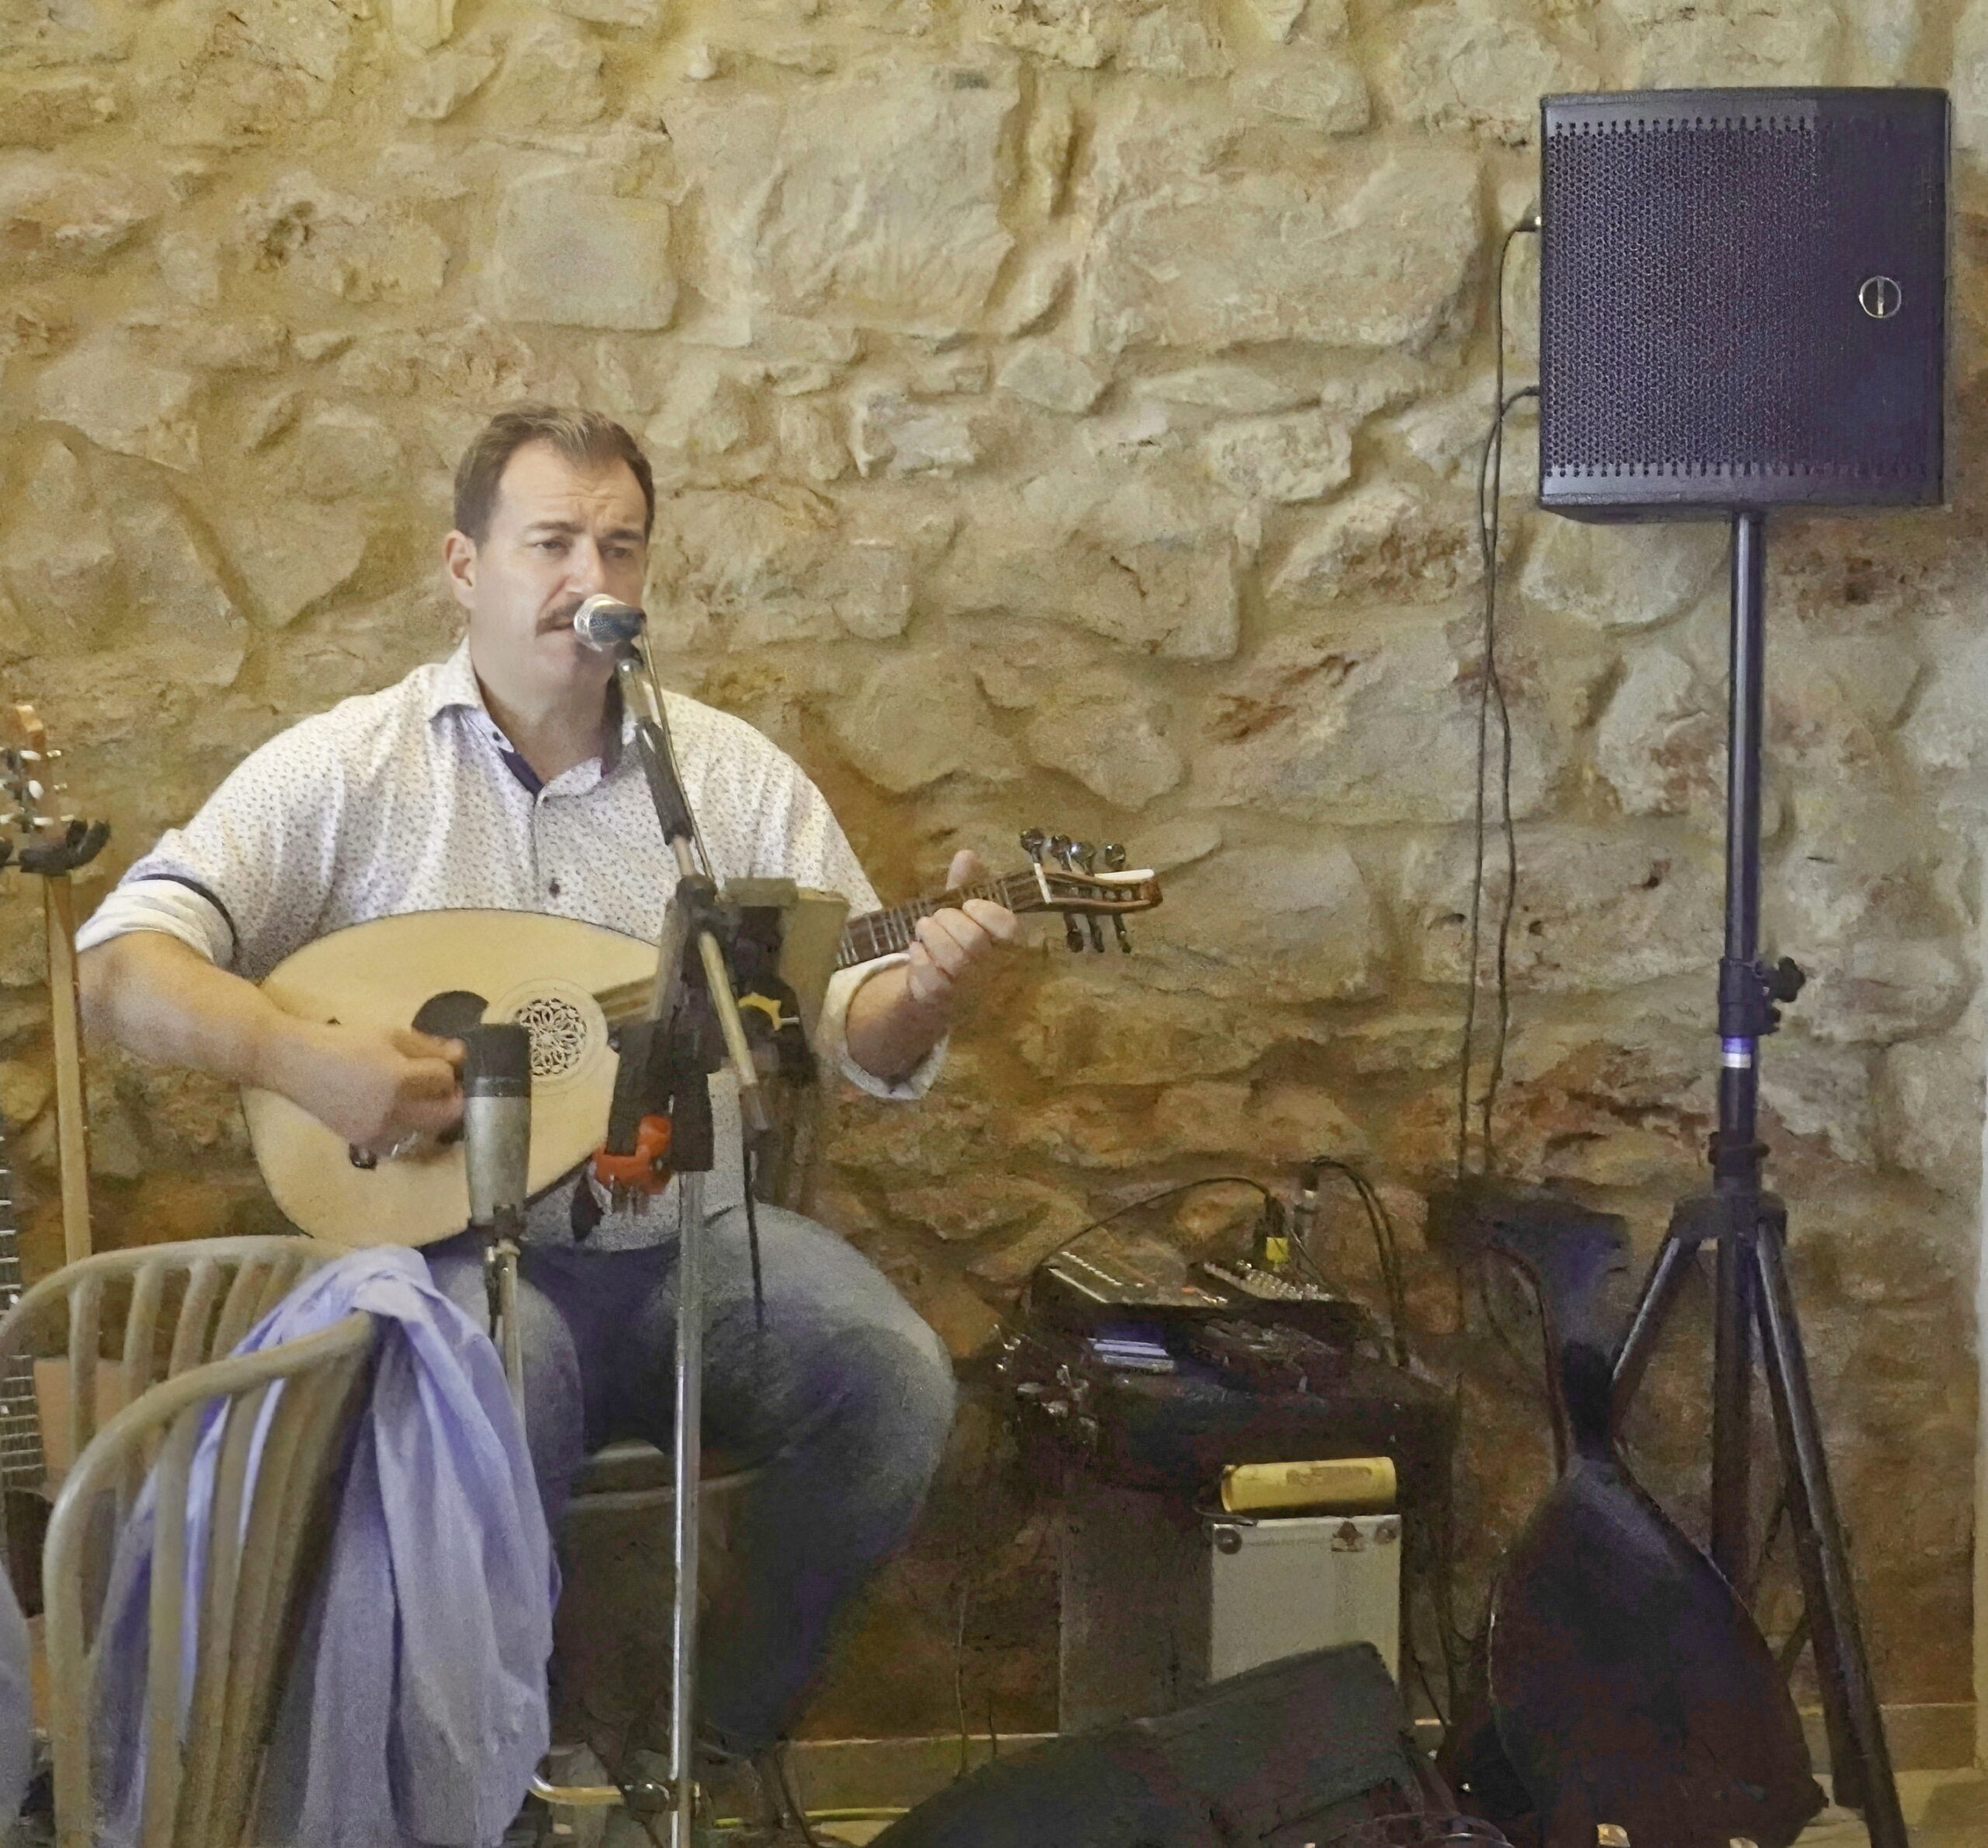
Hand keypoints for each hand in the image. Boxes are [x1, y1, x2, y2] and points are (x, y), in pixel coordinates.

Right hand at [278, 1022, 464, 1154]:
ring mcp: (379, 1132)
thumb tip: (462, 1055)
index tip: (447, 1063)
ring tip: (424, 1100)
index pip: (445, 1080)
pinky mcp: (366, 1143)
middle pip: (447, 1115)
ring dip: (434, 1119)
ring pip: (428, 1134)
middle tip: (447, 1087)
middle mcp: (392, 1112)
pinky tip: (403, 1115)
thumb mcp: (390, 1035)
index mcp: (399, 1079)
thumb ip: (429, 1047)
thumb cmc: (345, 1043)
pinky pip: (403, 1145)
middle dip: (453, 1099)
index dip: (450, 1069)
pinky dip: (411, 1133)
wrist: (297, 1065)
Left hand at [903, 848, 1021, 1018]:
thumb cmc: (954, 943)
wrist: (935, 991)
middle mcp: (993, 972)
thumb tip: (966, 855)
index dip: (986, 911)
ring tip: (924, 928)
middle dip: (949, 920)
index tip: (968, 904)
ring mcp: (969, 990)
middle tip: (937, 917)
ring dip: (932, 935)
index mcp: (1006, 947)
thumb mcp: (961, 912)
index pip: (1010, 929)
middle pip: (975, 941)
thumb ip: (965, 884)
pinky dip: (919, 958)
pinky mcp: (943, 1002)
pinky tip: (917, 950)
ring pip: (954, 960)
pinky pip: (932, 981)